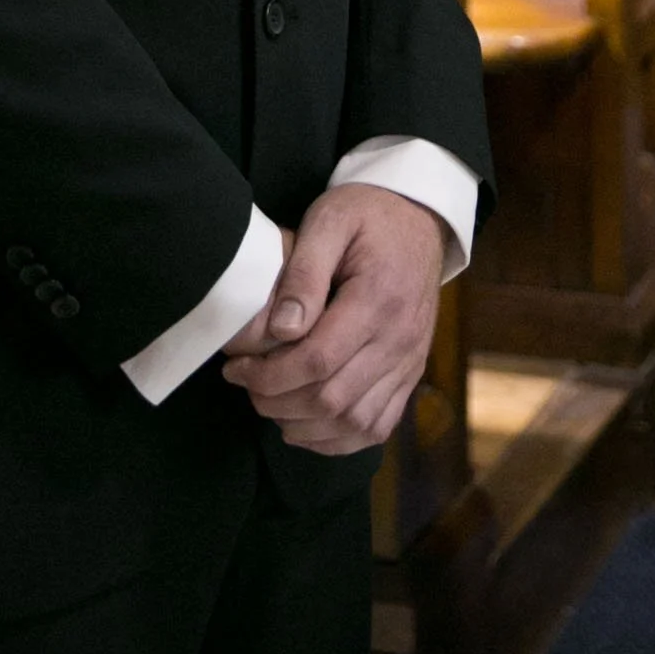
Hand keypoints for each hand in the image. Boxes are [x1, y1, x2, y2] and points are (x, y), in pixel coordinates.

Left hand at [221, 186, 444, 454]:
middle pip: (333, 400)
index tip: (236, 369)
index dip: (269, 375)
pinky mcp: (410, 374)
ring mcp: (409, 363)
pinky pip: (377, 426)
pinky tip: (306, 425)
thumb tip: (282, 329)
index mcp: (378, 300)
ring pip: (355, 423)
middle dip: (278, 402)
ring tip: (270, 405)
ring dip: (305, 426)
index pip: (317, 361)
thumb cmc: (366, 215)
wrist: (419, 220)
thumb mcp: (329, 220)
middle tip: (246, 386)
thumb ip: (303, 273)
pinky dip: (339, 439)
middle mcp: (400, 341)